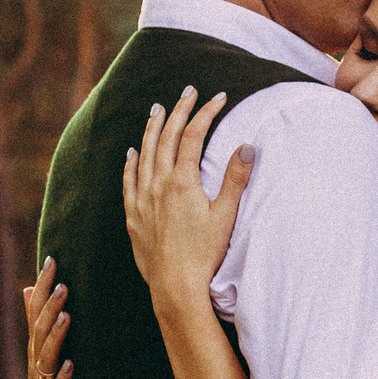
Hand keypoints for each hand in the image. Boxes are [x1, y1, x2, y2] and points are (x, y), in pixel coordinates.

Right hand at [23, 257, 72, 378]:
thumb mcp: (42, 353)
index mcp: (36, 347)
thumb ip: (36, 322)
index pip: (36, 311)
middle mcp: (36, 362)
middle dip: (50, 307)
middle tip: (63, 284)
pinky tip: (71, 366)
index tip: (52, 260)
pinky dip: (63, 378)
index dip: (42, 286)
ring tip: (67, 316)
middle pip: (40, 330)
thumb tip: (28, 288)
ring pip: (47, 356)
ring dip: (57, 336)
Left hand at [123, 86, 254, 320]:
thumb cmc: (205, 254)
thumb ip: (236, 179)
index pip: (193, 136)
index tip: (217, 97)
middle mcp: (157, 185)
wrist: (176, 288)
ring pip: (144, 154)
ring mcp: (142, 200)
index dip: (205, 113)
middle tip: (188, 91)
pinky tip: (131, 153)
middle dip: (179, 111)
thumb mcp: (226, 215)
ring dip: (152, 129)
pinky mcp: (133, 217)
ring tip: (158, 110)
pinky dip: (130, 163)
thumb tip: (249, 146)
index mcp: (182, 182)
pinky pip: (128, 181)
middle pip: (166, 138)